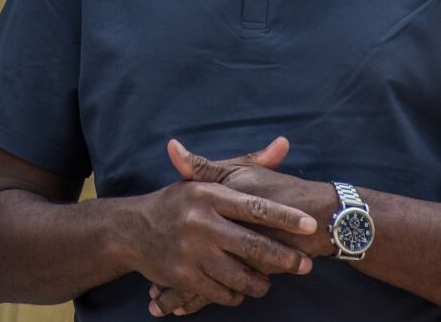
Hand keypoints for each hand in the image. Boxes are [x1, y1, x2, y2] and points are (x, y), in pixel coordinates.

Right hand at [149, 138, 334, 316]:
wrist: (131, 230)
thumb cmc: (177, 203)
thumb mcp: (206, 181)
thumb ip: (248, 163)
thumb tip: (284, 144)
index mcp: (208, 195)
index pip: (254, 206)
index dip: (285, 217)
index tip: (309, 226)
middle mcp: (200, 222)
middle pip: (252, 244)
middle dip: (284, 258)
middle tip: (306, 265)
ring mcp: (191, 251)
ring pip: (239, 275)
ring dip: (260, 283)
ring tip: (268, 282)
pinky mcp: (183, 276)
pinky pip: (220, 292)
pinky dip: (235, 295)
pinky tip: (241, 291)